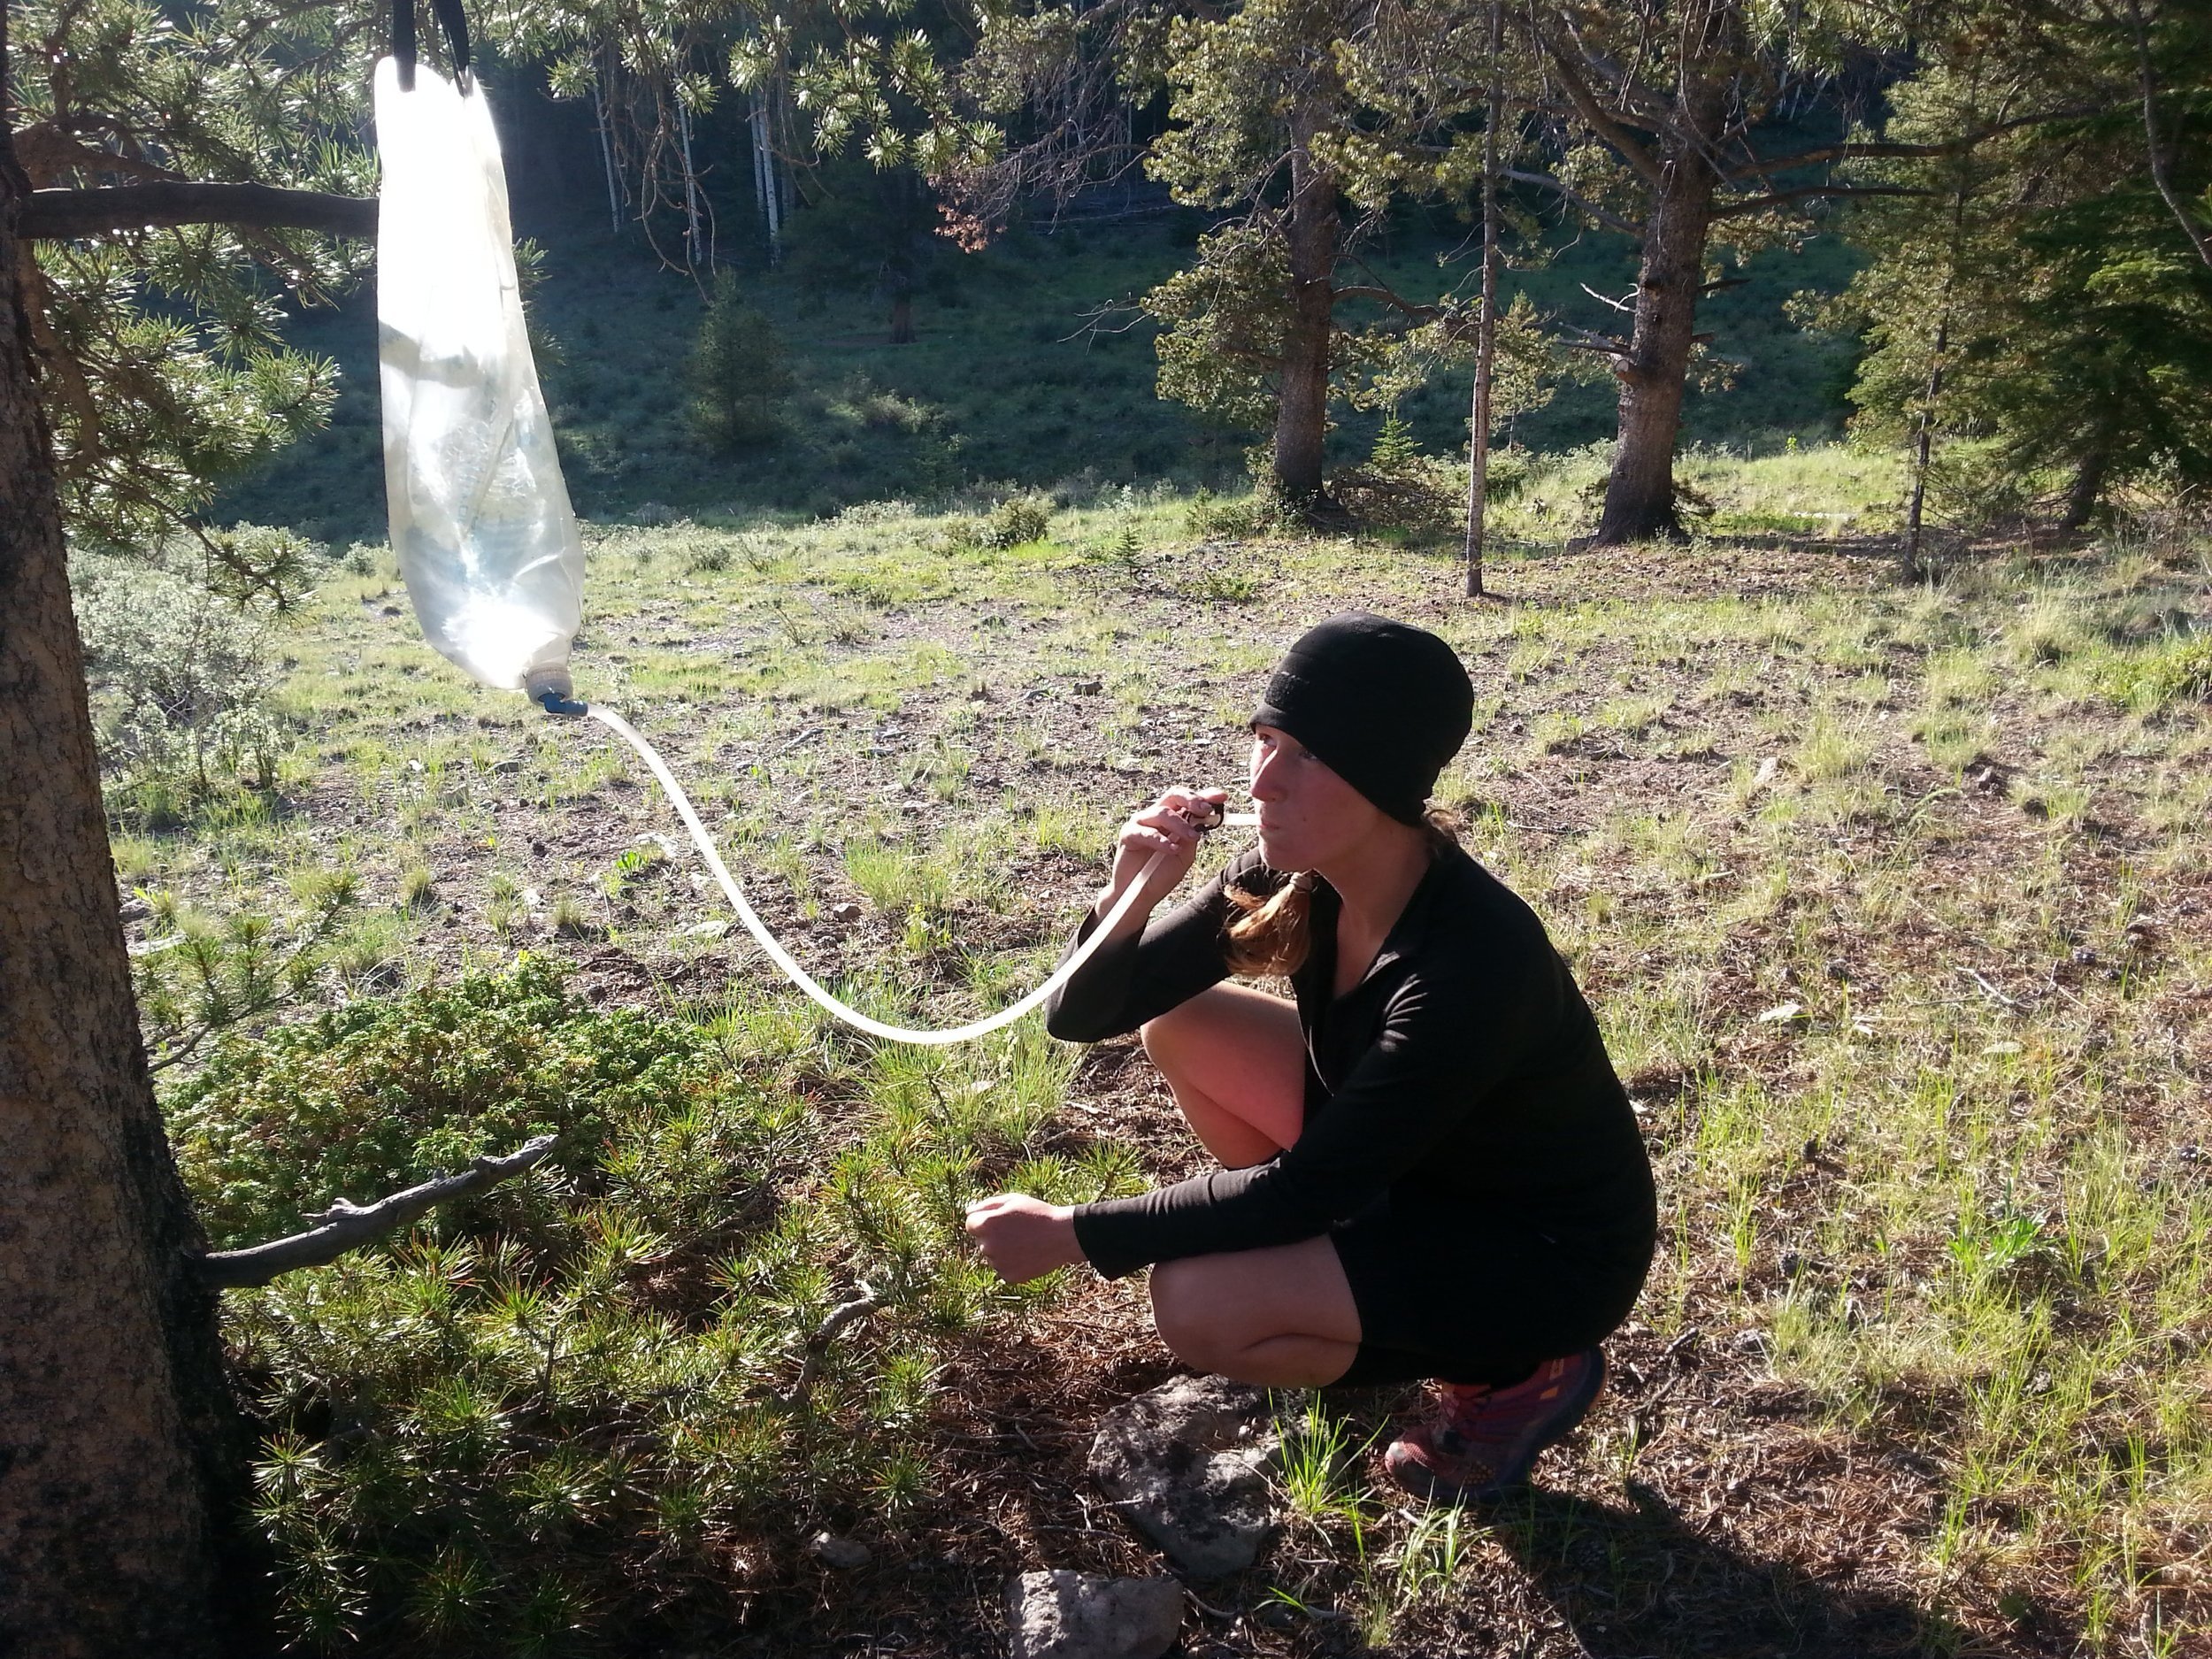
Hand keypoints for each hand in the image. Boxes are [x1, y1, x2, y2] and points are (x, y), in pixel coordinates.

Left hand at [964, 1192, 1084, 1283]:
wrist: (1062, 1236)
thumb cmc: (1037, 1213)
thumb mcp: (1012, 1200)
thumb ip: (986, 1205)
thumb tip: (968, 1212)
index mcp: (986, 1225)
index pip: (970, 1224)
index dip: (985, 1219)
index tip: (1002, 1219)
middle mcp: (988, 1246)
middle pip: (981, 1241)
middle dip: (993, 1235)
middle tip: (1017, 1230)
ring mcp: (998, 1263)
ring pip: (992, 1256)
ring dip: (1002, 1250)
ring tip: (1024, 1242)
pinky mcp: (1008, 1276)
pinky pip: (1002, 1269)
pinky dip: (1011, 1263)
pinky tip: (1027, 1254)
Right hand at [1098, 787, 1230, 925]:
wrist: (1140, 895)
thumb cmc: (1161, 874)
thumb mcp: (1184, 855)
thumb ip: (1191, 836)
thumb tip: (1202, 818)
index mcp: (1173, 819)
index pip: (1189, 801)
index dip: (1205, 796)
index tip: (1222, 797)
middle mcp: (1157, 816)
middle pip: (1173, 796)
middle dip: (1192, 800)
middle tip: (1205, 810)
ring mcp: (1141, 823)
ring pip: (1162, 812)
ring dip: (1180, 824)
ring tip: (1192, 837)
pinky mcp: (1128, 834)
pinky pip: (1146, 832)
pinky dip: (1161, 840)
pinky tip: (1172, 849)